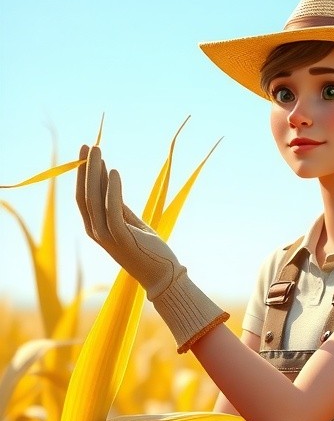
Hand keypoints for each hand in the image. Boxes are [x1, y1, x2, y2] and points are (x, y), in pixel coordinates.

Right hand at [76, 145, 227, 349]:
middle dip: (84, 168)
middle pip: (84, 195)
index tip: (87, 153)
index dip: (82, 174)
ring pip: (94, 198)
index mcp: (96, 229)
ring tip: (98, 151)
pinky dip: (112, 189)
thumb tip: (108, 177)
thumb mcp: (129, 221)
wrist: (163, 275)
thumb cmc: (148, 249)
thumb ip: (116, 203)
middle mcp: (96, 232)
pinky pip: (112, 208)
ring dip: (95, 172)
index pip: (83, 197)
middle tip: (88, 145)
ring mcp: (107, 236)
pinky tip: (115, 171)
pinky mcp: (121, 237)